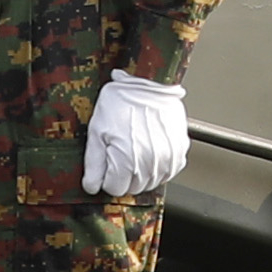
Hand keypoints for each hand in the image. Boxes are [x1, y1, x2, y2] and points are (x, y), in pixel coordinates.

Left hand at [82, 72, 189, 198]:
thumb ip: (94, 163)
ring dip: (141, 171)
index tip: (108, 161)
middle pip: (133, 188)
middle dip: (124, 175)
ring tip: (135, 146)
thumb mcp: (97, 130)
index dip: (107, 176)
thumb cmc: (121, 101)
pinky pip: (168, 171)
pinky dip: (158, 165)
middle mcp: (151, 164)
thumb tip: (91, 186)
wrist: (150, 82)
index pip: (115, 189)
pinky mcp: (180, 151)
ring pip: (151, 182)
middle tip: (120, 151)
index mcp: (128, 162)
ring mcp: (168, 159)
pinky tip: (150, 147)